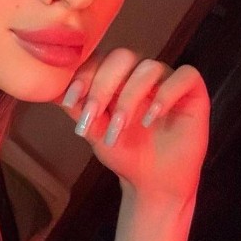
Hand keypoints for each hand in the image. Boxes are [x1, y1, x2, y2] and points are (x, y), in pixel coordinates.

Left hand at [55, 48, 209, 202]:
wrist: (152, 183)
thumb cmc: (123, 151)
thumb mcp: (93, 129)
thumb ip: (76, 106)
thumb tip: (47, 87)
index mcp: (115, 74)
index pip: (98, 59)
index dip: (83, 75)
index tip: (70, 101)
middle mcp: (140, 71)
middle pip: (122, 57)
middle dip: (103, 86)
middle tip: (93, 117)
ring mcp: (166, 78)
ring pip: (148, 67)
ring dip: (129, 98)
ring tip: (120, 128)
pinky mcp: (192, 90)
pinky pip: (185, 76)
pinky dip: (166, 94)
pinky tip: (151, 117)